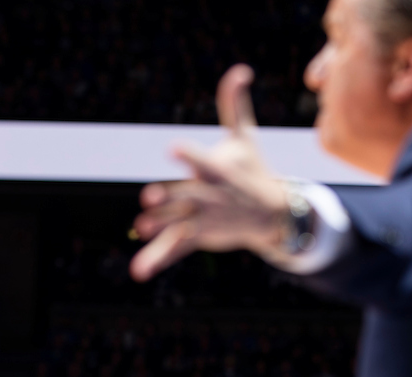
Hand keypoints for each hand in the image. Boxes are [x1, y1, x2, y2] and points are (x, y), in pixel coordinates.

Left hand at [131, 64, 287, 280]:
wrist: (272, 215)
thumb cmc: (253, 170)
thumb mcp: (245, 138)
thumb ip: (233, 106)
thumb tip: (240, 69)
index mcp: (219, 171)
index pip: (202, 161)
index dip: (188, 155)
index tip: (173, 149)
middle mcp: (210, 197)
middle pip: (187, 198)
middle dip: (170, 200)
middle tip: (149, 199)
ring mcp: (203, 220)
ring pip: (178, 226)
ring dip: (160, 228)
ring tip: (140, 228)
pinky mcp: (198, 237)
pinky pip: (175, 249)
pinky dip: (156, 259)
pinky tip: (139, 272)